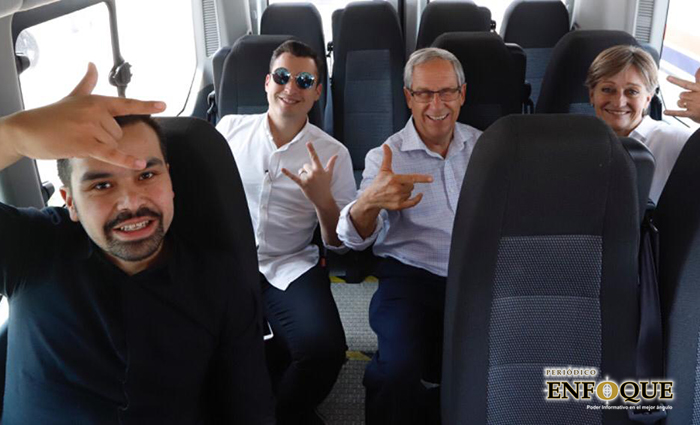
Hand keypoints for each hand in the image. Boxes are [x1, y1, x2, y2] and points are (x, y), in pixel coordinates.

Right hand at [2, 63, 165, 169]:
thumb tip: (92, 64)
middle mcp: (96, 111)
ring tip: (77, 139)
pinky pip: (111, 153)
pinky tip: (139, 164)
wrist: (27, 130)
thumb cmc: (52, 115)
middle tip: (81, 133)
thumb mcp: (72, 96)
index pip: (126, 103)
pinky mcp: (85, 143)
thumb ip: (87, 82)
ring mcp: (91, 127)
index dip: (146, 105)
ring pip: (113, 144)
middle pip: (119, 133)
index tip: (163, 105)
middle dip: (103, 138)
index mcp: (96, 100)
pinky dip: (125, 160)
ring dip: (97, 147)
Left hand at [281, 142, 337, 207]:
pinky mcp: (302, 184)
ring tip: (309, 183)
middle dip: (307, 170)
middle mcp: (313, 173)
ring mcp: (307, 179)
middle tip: (313, 179)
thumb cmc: (326, 185)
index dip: (311, 149)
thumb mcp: (329, 174)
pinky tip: (282, 169)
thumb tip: (336, 155)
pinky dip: (288, 173)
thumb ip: (331, 163)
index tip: (308, 143)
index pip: (315, 157)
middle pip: (305, 165)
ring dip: (303, 176)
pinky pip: (294, 177)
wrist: (323, 198)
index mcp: (319, 169)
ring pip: (301, 171)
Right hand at [361, 144, 432, 210]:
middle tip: (397, 184)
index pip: (411, 178)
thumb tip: (385, 145)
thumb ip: (387, 157)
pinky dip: (417, 199)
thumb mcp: (383, 169)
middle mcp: (396, 189)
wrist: (371, 198)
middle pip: (411, 185)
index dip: (422, 178)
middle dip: (407, 184)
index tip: (431, 179)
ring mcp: (398, 199)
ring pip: (411, 193)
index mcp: (394, 179)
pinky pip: (413, 203)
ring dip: (407, 191)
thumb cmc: (378, 182)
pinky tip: (420, 195)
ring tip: (396, 191)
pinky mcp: (398, 206)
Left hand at [664, 67, 699, 123]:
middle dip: (684, 97)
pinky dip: (671, 112)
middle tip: (692, 99)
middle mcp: (696, 97)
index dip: (676, 81)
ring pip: (679, 103)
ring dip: (682, 103)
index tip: (667, 77)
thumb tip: (698, 68)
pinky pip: (679, 113)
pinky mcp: (692, 114)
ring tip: (691, 105)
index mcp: (699, 89)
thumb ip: (699, 78)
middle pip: (681, 95)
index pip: (686, 84)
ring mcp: (694, 106)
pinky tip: (665, 112)